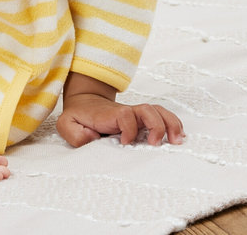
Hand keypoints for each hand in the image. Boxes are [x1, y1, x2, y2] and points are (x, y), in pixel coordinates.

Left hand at [57, 92, 184, 146]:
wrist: (85, 103)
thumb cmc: (78, 116)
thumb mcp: (66, 124)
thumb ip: (75, 133)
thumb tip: (92, 137)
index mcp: (110, 114)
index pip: (125, 116)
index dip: (128, 128)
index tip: (124, 143)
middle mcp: (127, 112)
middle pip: (148, 110)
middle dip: (157, 125)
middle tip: (156, 144)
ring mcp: (136, 114)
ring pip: (158, 111)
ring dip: (170, 124)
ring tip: (177, 141)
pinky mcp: (142, 119)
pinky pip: (162, 116)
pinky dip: (173, 124)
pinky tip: (179, 136)